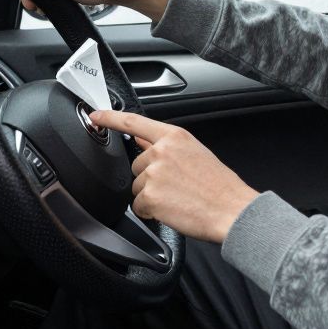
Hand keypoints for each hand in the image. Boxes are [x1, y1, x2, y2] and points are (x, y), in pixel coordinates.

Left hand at [90, 109, 259, 242]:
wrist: (231, 210)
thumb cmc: (219, 186)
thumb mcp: (195, 153)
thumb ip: (167, 146)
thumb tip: (144, 142)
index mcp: (174, 137)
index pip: (134, 123)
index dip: (111, 118)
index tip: (96, 116)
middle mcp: (161, 151)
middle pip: (136, 164)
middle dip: (149, 177)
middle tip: (175, 186)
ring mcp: (154, 174)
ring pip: (136, 187)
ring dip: (151, 196)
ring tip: (177, 198)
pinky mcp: (150, 196)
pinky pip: (138, 206)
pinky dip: (151, 212)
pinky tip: (172, 210)